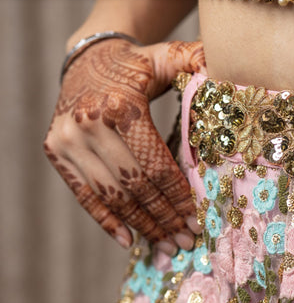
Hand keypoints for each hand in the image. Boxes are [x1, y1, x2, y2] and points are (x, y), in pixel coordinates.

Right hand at [44, 39, 205, 253]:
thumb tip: (229, 75)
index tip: (199, 219)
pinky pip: (84, 195)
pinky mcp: (56, 153)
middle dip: (165, 218)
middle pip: (135, 186)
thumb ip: (196, 62)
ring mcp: (68, 141)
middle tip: (188, 241)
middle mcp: (89, 125)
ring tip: (169, 246)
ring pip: (112, 196)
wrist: (86, 59)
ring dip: (143, 226)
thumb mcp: (167, 56)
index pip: (156, 165)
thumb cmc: (137, 65)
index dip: (179, 197)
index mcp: (122, 106)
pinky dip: (107, 221)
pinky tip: (130, 241)